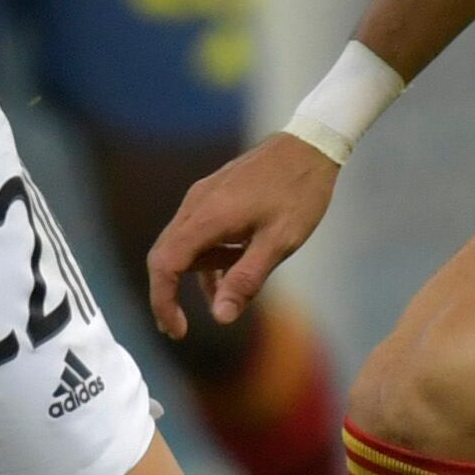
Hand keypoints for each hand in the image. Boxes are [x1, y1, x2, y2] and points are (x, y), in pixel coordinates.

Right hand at [143, 133, 339, 338]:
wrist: (311, 144)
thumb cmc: (299, 193)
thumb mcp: (279, 242)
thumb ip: (246, 280)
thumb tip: (220, 318)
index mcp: (207, 217)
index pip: (165, 265)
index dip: (163, 301)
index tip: (177, 331)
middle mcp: (195, 205)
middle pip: (166, 256)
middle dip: (170, 293)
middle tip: (183, 328)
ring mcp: (203, 196)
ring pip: (184, 245)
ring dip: (201, 273)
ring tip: (237, 288)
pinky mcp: (213, 193)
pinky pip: (198, 232)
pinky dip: (209, 256)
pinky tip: (233, 268)